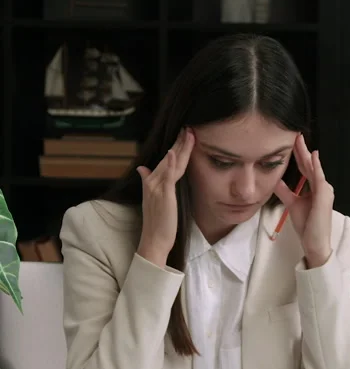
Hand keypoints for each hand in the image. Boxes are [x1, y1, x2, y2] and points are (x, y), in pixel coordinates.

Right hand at [136, 128, 194, 266]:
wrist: (153, 240)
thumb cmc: (157, 223)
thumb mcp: (153, 200)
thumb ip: (149, 182)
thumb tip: (142, 168)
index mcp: (153, 182)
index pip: (166, 161)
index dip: (175, 148)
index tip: (184, 136)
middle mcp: (153, 182)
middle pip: (169, 158)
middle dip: (179, 143)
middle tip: (189, 128)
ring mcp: (157, 187)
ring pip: (170, 163)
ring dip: (179, 147)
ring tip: (188, 133)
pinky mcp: (163, 195)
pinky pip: (168, 176)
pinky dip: (170, 163)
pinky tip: (174, 152)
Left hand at [274, 134, 333, 267]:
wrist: (314, 242)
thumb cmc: (307, 225)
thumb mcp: (292, 204)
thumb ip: (285, 191)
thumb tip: (274, 180)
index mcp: (315, 188)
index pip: (305, 167)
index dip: (299, 154)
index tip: (292, 142)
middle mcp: (322, 186)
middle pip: (309, 164)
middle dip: (302, 149)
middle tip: (295, 134)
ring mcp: (325, 190)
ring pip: (313, 168)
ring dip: (306, 154)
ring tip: (300, 141)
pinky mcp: (325, 196)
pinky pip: (319, 178)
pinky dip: (315, 166)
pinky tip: (312, 156)